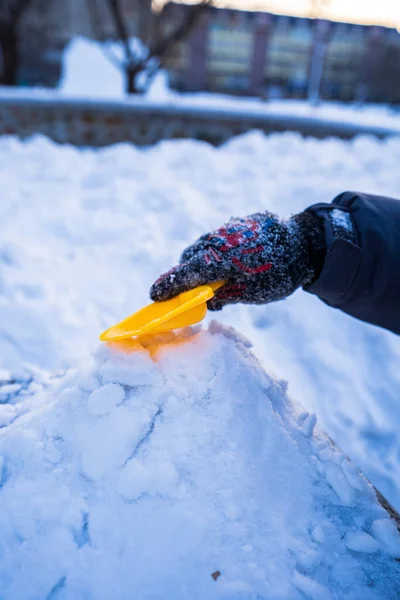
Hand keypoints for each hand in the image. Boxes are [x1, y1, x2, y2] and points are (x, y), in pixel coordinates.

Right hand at [150, 210, 324, 310]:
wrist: (305, 242)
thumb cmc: (280, 274)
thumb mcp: (252, 293)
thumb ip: (223, 295)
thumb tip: (202, 300)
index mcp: (220, 260)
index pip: (186, 274)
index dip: (168, 286)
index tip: (153, 295)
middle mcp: (218, 241)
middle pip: (189, 258)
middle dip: (183, 274)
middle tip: (186, 292)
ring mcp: (226, 229)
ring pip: (201, 246)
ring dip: (198, 261)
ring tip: (210, 278)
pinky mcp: (235, 223)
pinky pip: (216, 238)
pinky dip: (213, 251)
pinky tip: (227, 261)